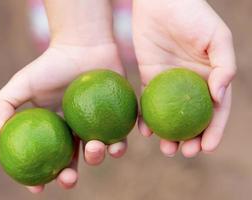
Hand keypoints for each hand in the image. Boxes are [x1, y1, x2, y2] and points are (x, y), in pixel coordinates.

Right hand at [0, 42, 126, 191]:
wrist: (81, 45)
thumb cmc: (52, 64)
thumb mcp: (21, 83)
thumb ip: (4, 104)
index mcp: (56, 128)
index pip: (48, 157)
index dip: (42, 177)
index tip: (39, 189)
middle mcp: (78, 130)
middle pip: (75, 160)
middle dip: (70, 175)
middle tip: (69, 178)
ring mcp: (99, 124)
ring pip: (100, 150)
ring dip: (98, 157)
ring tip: (93, 147)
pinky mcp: (119, 115)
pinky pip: (122, 133)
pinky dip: (122, 142)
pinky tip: (118, 143)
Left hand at [133, 0, 235, 156]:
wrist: (159, 2)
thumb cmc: (192, 15)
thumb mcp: (217, 37)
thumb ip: (224, 65)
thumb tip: (220, 96)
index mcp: (211, 76)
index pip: (216, 110)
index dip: (215, 131)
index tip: (207, 148)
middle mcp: (191, 83)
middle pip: (191, 118)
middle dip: (190, 139)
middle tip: (183, 152)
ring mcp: (169, 82)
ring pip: (169, 114)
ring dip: (168, 134)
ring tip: (166, 149)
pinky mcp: (149, 76)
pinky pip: (148, 102)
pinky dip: (147, 118)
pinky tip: (144, 130)